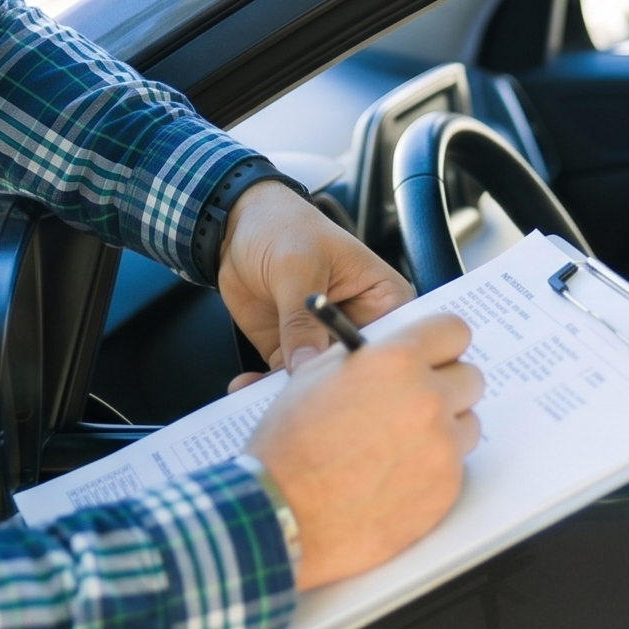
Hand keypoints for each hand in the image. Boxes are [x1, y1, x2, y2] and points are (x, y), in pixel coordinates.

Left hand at [217, 182, 414, 386]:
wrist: (237, 226)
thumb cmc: (284, 226)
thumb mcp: (297, 266)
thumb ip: (301, 318)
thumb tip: (306, 363)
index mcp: (382, 297)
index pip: (392, 340)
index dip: (373, 366)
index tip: (344, 386)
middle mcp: (359, 324)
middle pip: (355, 369)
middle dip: (327, 388)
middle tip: (299, 401)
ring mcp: (324, 341)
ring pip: (318, 382)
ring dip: (289, 393)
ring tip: (264, 402)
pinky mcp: (293, 352)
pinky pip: (283, 380)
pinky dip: (262, 388)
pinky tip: (244, 388)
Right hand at [241, 314, 483, 588]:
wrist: (279, 512)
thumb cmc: (288, 446)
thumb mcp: (314, 377)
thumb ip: (363, 356)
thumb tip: (390, 348)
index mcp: (396, 360)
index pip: (453, 331)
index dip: (441, 344)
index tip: (436, 355)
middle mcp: (427, 398)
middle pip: (470, 378)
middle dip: (446, 387)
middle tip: (417, 402)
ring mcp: (441, 446)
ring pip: (467, 425)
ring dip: (443, 431)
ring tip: (400, 447)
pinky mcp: (445, 489)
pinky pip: (456, 468)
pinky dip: (432, 471)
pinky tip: (394, 478)